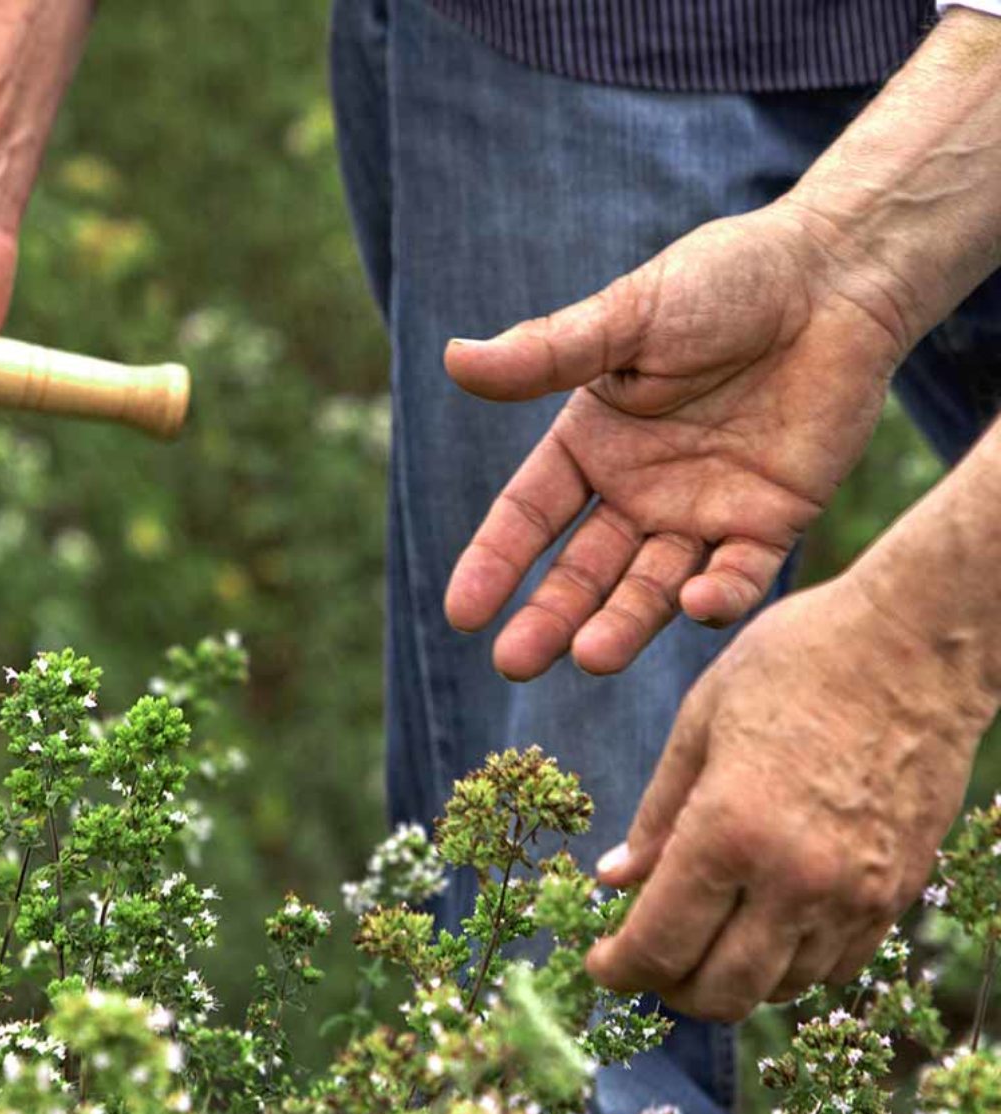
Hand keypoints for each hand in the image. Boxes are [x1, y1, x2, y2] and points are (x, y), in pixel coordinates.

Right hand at [443, 200, 913, 679]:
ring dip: (622, 625)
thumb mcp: (626, 318)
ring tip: (590, 658)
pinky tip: (695, 605)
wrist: (833, 276)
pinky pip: (739, 575)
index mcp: (592, 445)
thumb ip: (547, 353)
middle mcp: (638, 490)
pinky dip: (719, 596)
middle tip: (514, 663)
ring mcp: (702, 513)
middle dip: (549, 617)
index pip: (530, 517)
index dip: (495, 563)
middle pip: (583, 571)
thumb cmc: (721, 283)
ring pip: (652, 588)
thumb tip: (453, 359)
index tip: (463, 613)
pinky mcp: (769, 523)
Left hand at [583, 573, 994, 1021]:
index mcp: (730, 830)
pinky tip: (761, 925)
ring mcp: (857, 894)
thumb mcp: (699, 722)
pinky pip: (834, 966)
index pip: (660, 943)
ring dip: (728, 978)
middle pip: (719, 991)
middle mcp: (796, 880)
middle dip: (667, 987)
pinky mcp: (899, 891)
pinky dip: (787, 965)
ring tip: (699, 937)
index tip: (598, 963)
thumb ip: (656, 814)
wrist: (917, 640)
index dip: (618, 968)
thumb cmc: (796, 660)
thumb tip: (612, 879)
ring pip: (779, 988)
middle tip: (642, 958)